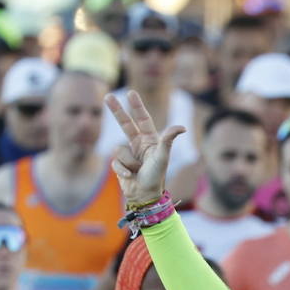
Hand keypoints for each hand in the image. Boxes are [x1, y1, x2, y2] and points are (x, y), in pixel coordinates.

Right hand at [104, 90, 185, 206]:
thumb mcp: (162, 157)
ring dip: (128, 162)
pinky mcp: (119, 164)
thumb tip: (181, 127)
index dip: (137, 106)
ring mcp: (128, 154)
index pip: (142, 119)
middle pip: (125, 124)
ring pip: (119, 149)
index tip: (131, 93)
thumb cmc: (156, 177)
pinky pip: (115, 161)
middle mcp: (138, 144)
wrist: (145, 196)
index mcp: (150, 140)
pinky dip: (122, 170)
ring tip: (137, 171)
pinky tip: (129, 177)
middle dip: (117, 111)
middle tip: (108, 96)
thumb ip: (168, 140)